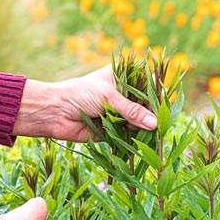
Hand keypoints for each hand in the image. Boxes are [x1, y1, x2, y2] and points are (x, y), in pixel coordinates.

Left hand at [12, 65, 156, 141]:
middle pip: (144, 105)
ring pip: (138, 121)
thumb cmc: (79, 94)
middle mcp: (121, 95)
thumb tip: (154, 124)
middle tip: (161, 123)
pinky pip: (128, 135)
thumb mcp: (108, 97)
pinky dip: (134, 139)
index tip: (166, 104)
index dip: (156, 93)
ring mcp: (117, 113)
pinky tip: (142, 142)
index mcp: (121, 78)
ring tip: (152, 133)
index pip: (145, 84)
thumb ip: (132, 111)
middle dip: (152, 114)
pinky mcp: (112, 130)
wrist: (54, 113)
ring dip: (144, 128)